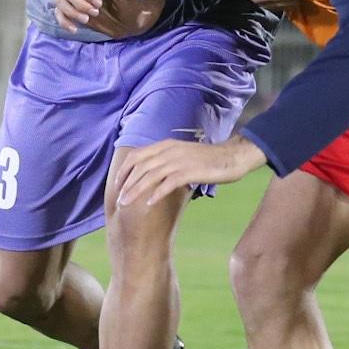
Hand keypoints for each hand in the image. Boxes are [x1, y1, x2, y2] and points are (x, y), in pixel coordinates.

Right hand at [54, 0, 164, 37]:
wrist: (129, 22)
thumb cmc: (128, 3)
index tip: (99, 4)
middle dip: (79, 4)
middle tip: (95, 13)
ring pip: (60, 0)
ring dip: (71, 12)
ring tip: (86, 20)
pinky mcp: (72, 12)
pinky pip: (59, 13)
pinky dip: (63, 21)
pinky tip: (74, 29)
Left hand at [111, 134, 266, 207]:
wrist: (232, 157)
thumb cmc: (208, 159)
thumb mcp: (183, 155)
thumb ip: (167, 160)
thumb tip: (152, 174)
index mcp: (166, 145)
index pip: (137, 155)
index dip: (124, 170)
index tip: (117, 185)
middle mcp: (170, 150)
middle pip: (140, 167)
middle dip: (127, 185)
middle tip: (119, 201)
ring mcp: (179, 160)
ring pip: (150, 175)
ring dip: (136, 191)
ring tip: (127, 204)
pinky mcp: (190, 171)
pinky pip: (168, 183)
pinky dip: (156, 193)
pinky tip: (149, 204)